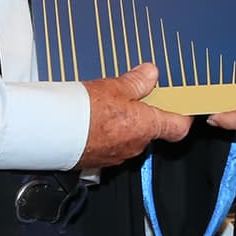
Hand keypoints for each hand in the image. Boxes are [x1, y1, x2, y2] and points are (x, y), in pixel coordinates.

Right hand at [77, 62, 193, 168]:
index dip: (183, 116)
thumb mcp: (114, 87)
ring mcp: (119, 156)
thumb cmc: (84, 111)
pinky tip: (93, 120)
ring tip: (106, 105)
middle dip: (144, 113)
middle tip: (131, 95)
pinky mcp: (100, 161)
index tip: (181, 106)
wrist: (53, 133)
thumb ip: (136, 82)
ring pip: (130, 137)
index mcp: (147, 126)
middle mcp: (136, 145)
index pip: (179, 128)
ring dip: (124, 124)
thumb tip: (150, 74)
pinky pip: (112, 146)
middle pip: (152, 129)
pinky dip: (107, 134)